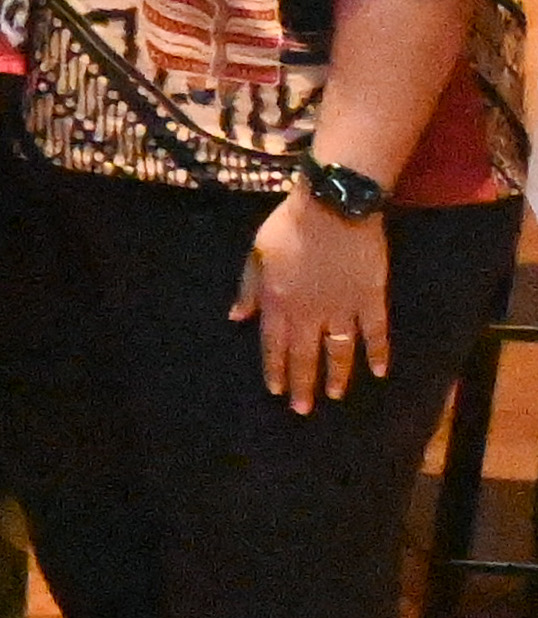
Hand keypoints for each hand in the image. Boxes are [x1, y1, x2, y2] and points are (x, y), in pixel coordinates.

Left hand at [243, 185, 401, 410]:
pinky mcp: (371, 300)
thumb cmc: (288, 226)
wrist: (333, 208)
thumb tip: (237, 318)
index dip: (275, 369)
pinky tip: (379, 372)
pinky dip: (379, 353)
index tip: (276, 391)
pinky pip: (376, 333)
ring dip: (337, 375)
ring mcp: (342, 308)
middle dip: (303, 384)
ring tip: (336, 395)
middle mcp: (309, 313)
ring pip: (339, 351)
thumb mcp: (256, 254)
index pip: (274, 345)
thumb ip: (248, 289)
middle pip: (305, 355)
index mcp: (278, 302)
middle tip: (303, 409)